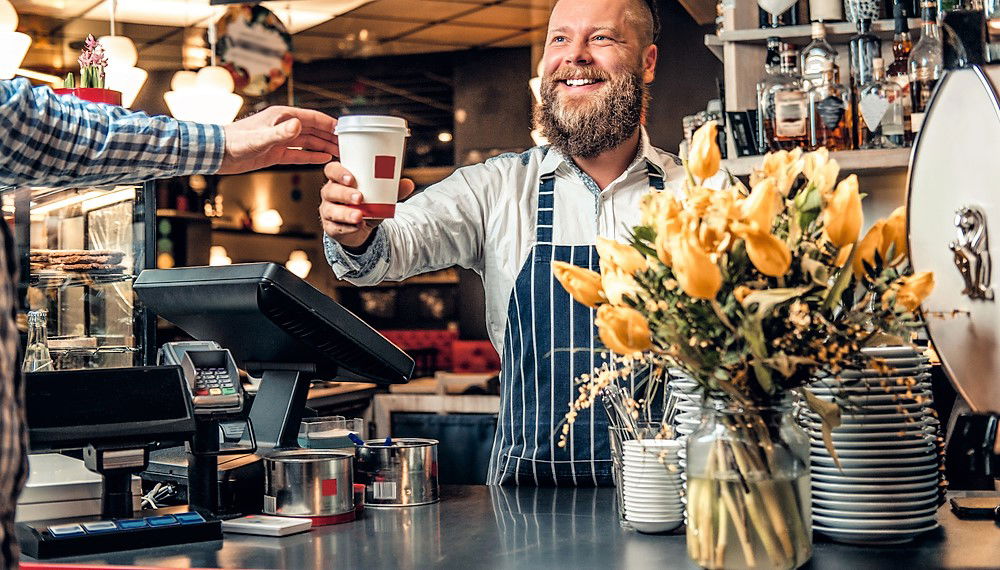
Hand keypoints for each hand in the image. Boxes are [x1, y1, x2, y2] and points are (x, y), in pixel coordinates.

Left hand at [218, 106, 339, 174]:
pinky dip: (312, 156)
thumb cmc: (235, 141)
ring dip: (325, 146)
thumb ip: (281, 133)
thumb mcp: (260, 138)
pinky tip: (324, 158)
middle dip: (332, 136)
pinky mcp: (276, 153)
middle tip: (350, 144)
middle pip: (315, 130)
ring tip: (342, 153)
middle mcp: (284, 126)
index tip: (346, 129)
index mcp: (283, 116)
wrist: (218, 153)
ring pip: (309, 142)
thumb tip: (300, 125)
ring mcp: (281, 139)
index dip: (331, 123)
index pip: (314, 118)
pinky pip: (299, 154)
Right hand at [320, 161, 414, 248]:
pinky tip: (357, 227)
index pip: (331, 170)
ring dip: (346, 213)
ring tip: (359, 216)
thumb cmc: (367, 204)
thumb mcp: (380, 196)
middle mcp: (330, 194)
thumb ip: (393, 190)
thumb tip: (409, 184)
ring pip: (331, 211)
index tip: (351, 178)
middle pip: (330, 191)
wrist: (362, 227)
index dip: (338, 173)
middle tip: (360, 198)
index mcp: (339, 180)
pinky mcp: (330, 227)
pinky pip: (336, 227)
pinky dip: (347, 228)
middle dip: (344, 194)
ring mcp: (328, 211)